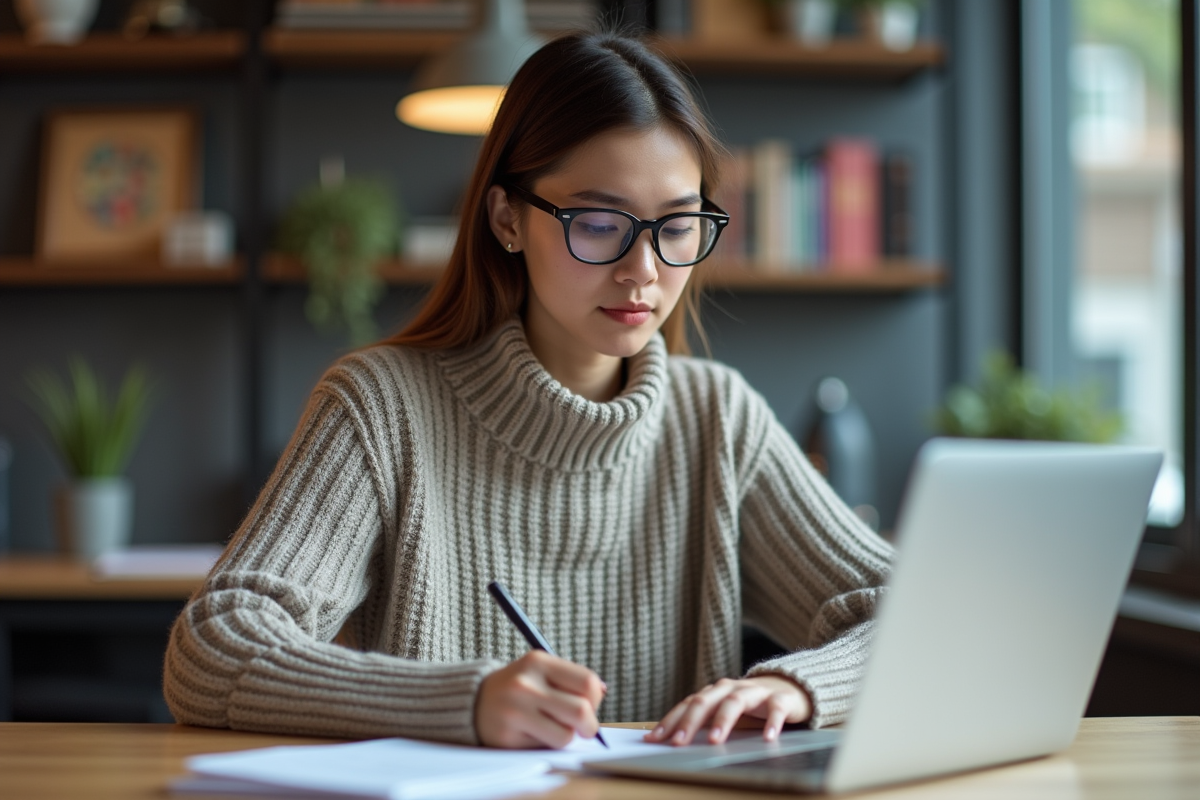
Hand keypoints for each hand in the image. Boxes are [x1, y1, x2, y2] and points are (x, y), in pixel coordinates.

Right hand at [475, 650, 606, 748]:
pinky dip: (547, 745)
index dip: (596, 699)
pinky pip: (544, 748)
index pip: (587, 682)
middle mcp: (525, 685)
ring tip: (554, 729)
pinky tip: (534, 734)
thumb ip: (571, 680)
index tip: (589, 706)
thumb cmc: (520, 688)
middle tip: (584, 728)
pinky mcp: (507, 736)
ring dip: (567, 737)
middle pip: (580, 711)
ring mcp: (514, 711)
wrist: (475, 701)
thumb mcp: (541, 671)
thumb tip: (601, 692)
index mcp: (538, 662)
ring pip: (566, 736)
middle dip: (589, 725)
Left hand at [644, 675, 811, 745]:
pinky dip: (772, 722)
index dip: (670, 720)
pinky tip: (768, 738)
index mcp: (715, 692)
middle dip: (690, 722)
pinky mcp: (780, 698)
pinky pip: (776, 708)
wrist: (789, 688)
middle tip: (678, 742)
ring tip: (715, 741)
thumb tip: (672, 742)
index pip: (688, 704)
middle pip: (706, 701)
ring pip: (735, 702)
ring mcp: (755, 692)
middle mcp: (731, 688)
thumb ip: (703, 723)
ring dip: (723, 721)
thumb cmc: (750, 705)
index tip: (655, 739)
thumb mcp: (724, 712)